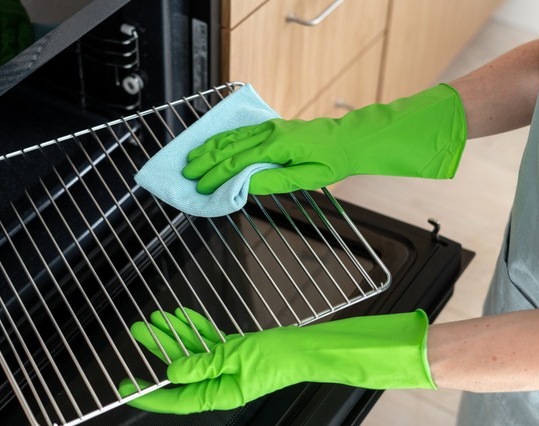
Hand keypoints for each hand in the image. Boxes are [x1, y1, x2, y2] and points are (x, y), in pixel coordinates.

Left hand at [120, 308, 435, 413]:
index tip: (127, 387)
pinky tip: (182, 315)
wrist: (307, 347)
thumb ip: (202, 365)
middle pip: (180, 369)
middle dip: (157, 349)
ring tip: (154, 318)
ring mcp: (228, 366)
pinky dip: (195, 328)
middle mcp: (219, 383)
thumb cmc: (278, 357)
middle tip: (138, 332)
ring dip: (174, 334)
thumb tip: (172, 372)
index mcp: (218, 393)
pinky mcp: (236, 351)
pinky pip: (209, 341)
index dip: (150, 395)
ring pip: (192, 350)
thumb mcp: (234, 359)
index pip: (176, 399)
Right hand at [182, 84, 466, 194]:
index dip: (216, 175)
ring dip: (209, 149)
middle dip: (206, 161)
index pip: (237, 162)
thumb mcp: (306, 178)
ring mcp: (270, 127)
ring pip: (232, 136)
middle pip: (229, 147)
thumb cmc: (333, 161)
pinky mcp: (272, 127)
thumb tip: (245, 185)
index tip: (200, 186)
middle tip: (187, 175)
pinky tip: (211, 144)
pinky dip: (222, 139)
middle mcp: (269, 133)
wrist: (352, 140)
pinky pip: (241, 131)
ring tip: (191, 159)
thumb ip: (274, 181)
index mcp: (277, 146)